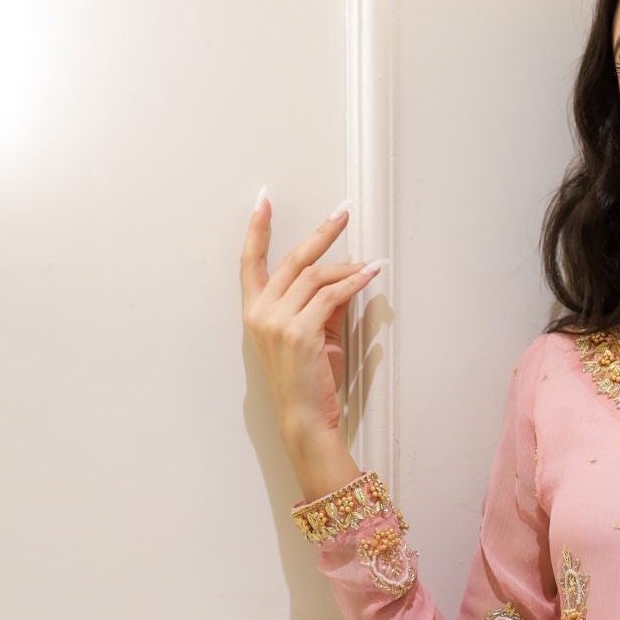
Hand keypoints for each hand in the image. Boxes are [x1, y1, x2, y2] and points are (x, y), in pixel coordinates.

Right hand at [239, 194, 380, 440]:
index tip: (263, 202)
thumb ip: (322, 304)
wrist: (305, 417)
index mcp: (255, 312)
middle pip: (292, 259)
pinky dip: (353, 283)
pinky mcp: (301, 331)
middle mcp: (261, 313)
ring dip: (347, 266)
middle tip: (341, 214)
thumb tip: (345, 274)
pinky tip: (369, 275)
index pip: (250, 262)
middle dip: (320, 233)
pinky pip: (331, 296)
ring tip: (369, 263)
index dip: (257, 230)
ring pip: (315, 277)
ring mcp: (278, 321)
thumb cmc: (308, 380)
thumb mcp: (313, 334)